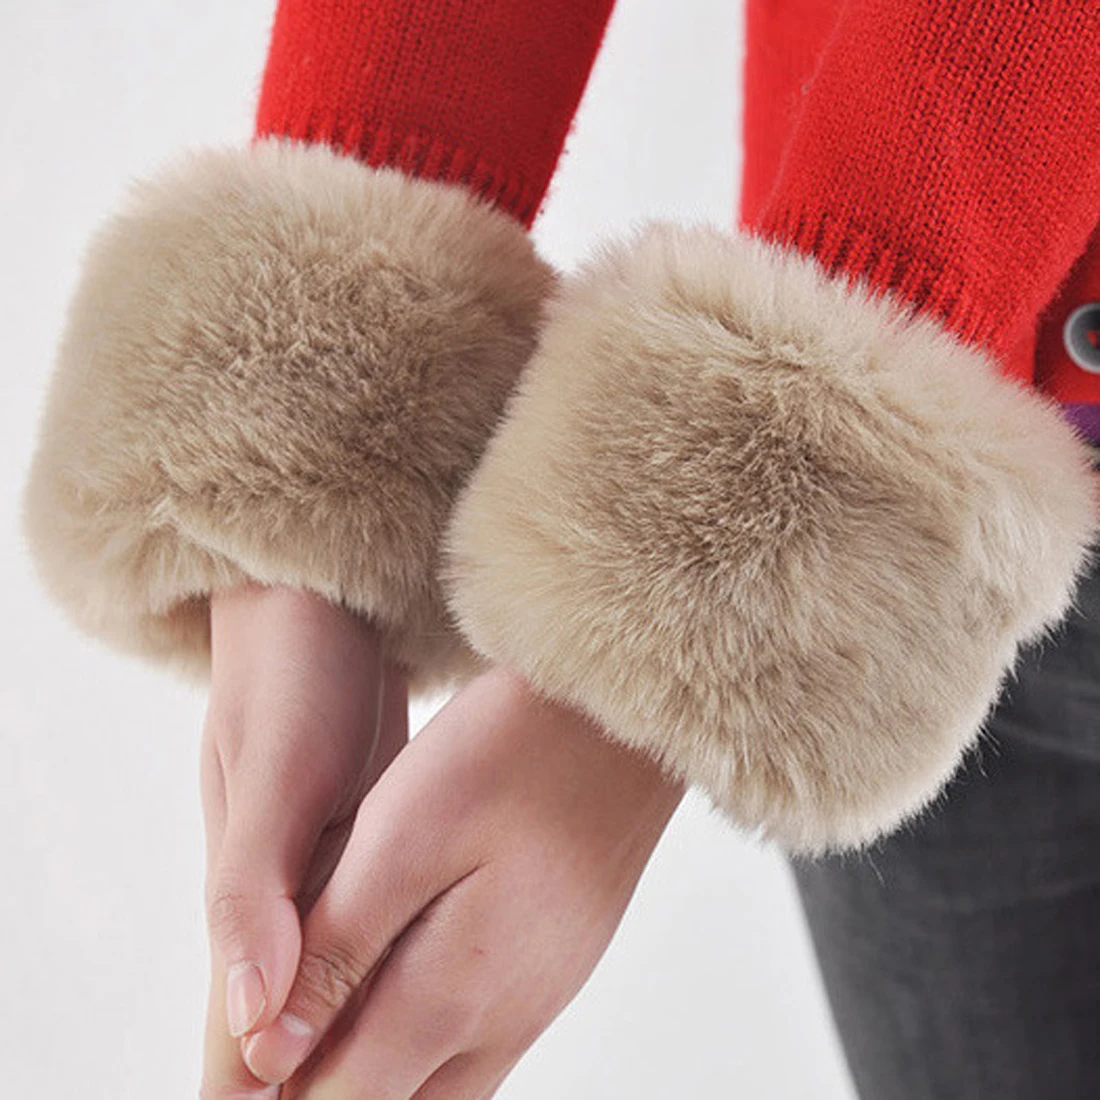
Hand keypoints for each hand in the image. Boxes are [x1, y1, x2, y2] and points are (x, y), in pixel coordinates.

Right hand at [199, 582, 408, 1097]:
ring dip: (333, 1055)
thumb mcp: (278, 775)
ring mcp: (315, 875)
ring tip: (376, 1098)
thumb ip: (252, 892)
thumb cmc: (292, 678)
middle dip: (301, 1094)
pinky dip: (366, 990)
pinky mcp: (352, 847)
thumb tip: (251, 1018)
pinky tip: (393, 1012)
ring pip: (321, 995)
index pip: (239, 1043)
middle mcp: (276, 902)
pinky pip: (358, 940)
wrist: (317, 607)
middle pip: (277, 1035)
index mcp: (247, 899)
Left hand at [241, 665, 684, 1099]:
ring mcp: (542, 995)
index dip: (278, 1089)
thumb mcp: (403, 836)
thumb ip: (337, 951)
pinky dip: (424, 1040)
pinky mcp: (558, 963)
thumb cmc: (508, 753)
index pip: (341, 1099)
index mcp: (454, 993)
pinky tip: (401, 988)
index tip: (242, 1066)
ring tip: (327, 1022)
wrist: (624, 717)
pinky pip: (483, 1042)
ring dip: (377, 1070)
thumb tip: (270, 1052)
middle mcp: (506, 1018)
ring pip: (445, 1086)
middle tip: (280, 1048)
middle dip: (330, 1089)